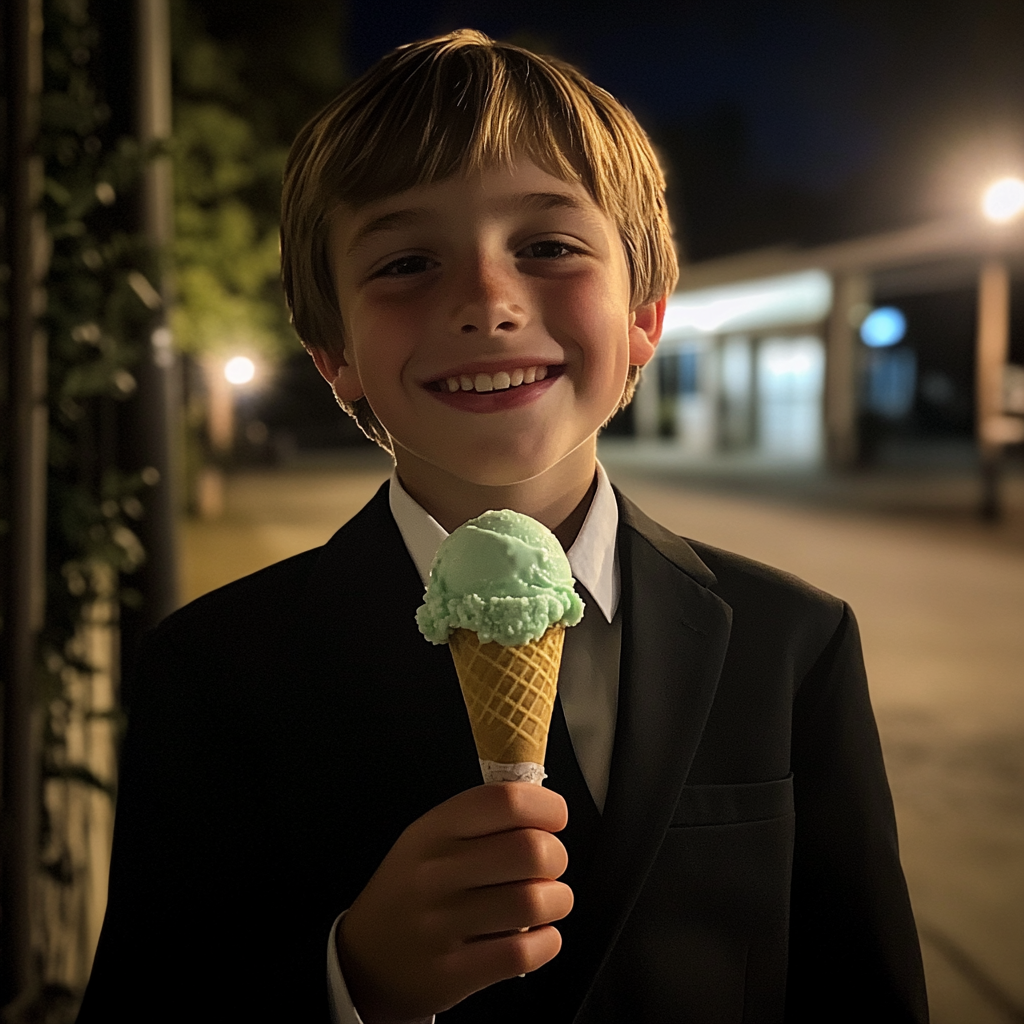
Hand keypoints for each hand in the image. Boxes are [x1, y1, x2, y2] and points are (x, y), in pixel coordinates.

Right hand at [336, 783, 571, 1022]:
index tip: (554, 817)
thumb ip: (481, 819)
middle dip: (557, 856)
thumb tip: (545, 810)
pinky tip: (538, 935)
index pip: (505, 801)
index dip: (546, 806)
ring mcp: (443, 925)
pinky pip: (524, 953)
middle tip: (549, 865)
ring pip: (533, 902)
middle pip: (530, 850)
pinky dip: (547, 942)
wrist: (365, 959)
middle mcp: (436, 873)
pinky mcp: (454, 973)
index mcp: (434, 830)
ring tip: (548, 900)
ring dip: (557, 900)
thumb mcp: (430, 838)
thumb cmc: (411, 889)